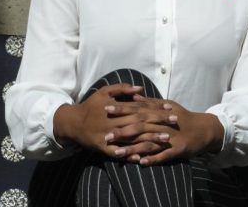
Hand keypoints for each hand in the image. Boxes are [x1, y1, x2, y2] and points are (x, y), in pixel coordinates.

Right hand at [53, 84, 171, 156]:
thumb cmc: (90, 105)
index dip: (156, 108)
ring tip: (166, 140)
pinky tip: (142, 159)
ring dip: (150, 139)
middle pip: (141, 122)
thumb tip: (140, 88)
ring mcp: (109, 136)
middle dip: (159, 122)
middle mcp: (114, 122)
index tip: (170, 108)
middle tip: (175, 122)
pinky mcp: (103, 148)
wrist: (72, 122)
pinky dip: (129, 155)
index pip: (140, 108)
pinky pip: (117, 153)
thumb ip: (122, 89)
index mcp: (116, 109)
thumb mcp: (104, 92)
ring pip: (133, 138)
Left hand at [105, 95, 223, 165]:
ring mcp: (170, 137)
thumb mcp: (168, 105)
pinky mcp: (178, 149)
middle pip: (140, 126)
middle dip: (122, 131)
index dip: (122, 109)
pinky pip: (164, 155)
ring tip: (117, 154)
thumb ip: (150, 102)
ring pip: (149, 143)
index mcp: (159, 111)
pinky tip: (141, 163)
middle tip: (106, 136)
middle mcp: (163, 123)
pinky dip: (153, 159)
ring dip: (133, 149)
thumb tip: (134, 95)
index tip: (106, 109)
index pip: (137, 108)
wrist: (204, 129)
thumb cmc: (183, 116)